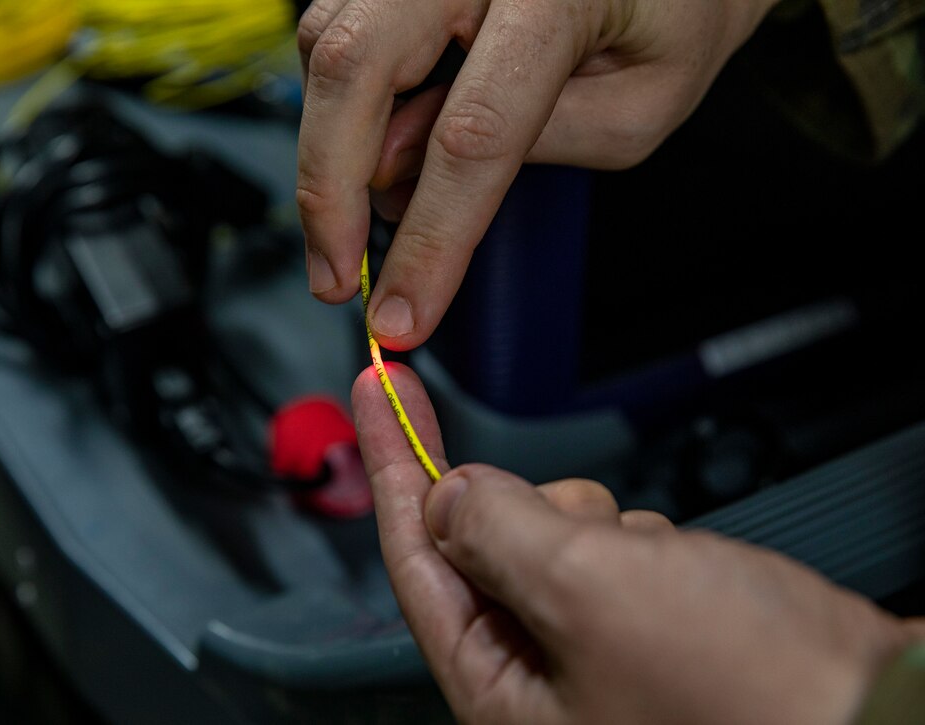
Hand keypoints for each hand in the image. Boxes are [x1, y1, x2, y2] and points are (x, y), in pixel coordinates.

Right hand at [297, 0, 780, 349]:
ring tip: (362, 217)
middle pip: (355, 67)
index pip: (472, 133)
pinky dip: (337, 106)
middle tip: (333, 275)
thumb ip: (530, 149)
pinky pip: (332, 30)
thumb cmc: (671, 15)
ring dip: (328, 151)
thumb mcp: (637, 108)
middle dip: (329, 190)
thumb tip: (409, 183)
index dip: (430, 237)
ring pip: (328, 47)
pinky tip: (366, 150)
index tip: (403, 311)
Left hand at [352, 363, 923, 723]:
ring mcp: (595, 658)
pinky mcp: (648, 633)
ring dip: (593, 528)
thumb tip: (450, 497)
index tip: (377, 394)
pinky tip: (680, 574)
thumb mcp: (588, 589)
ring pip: (552, 542)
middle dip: (528, 511)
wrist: (874, 717)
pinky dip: (634, 542)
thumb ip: (497, 530)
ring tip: (656, 571)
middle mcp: (539, 685)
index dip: (394, 466)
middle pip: (487, 548)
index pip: (417, 561)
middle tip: (582, 526)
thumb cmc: (750, 696)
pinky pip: (610, 554)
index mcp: (500, 698)